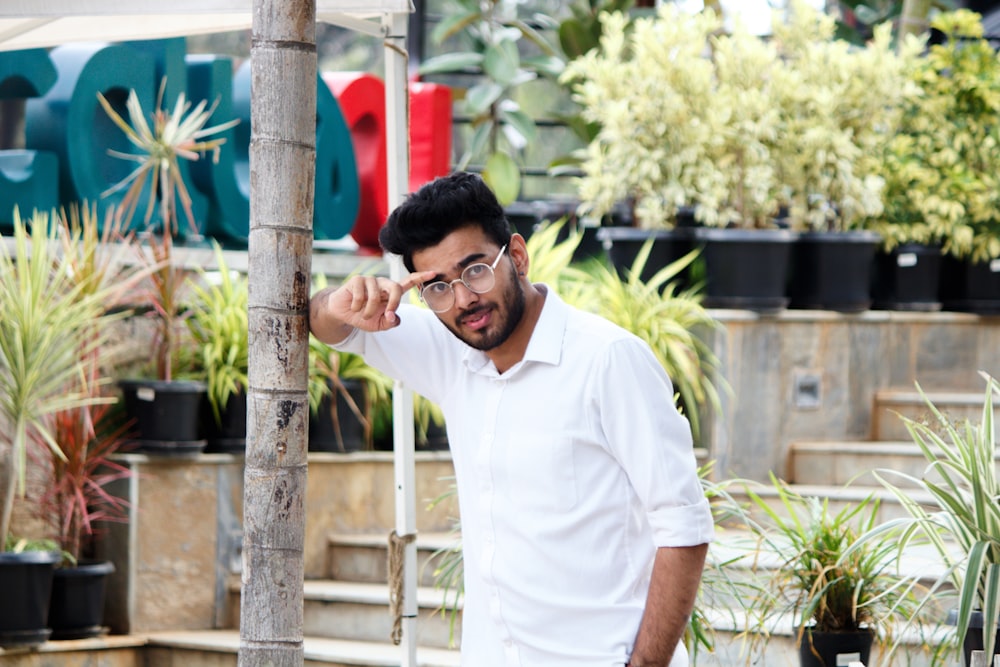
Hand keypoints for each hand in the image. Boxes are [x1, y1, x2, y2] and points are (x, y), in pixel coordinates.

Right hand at [310, 270, 435, 341]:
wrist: (342, 314)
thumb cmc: (363, 316)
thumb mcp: (379, 325)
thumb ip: (390, 323)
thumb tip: (394, 316)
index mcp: (390, 292)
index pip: (408, 282)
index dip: (420, 277)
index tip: (434, 273)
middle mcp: (382, 283)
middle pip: (395, 288)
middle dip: (393, 303)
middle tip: (387, 315)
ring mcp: (370, 280)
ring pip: (375, 296)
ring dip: (368, 312)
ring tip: (362, 314)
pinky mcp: (357, 280)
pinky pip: (361, 295)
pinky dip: (358, 307)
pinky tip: (354, 307)